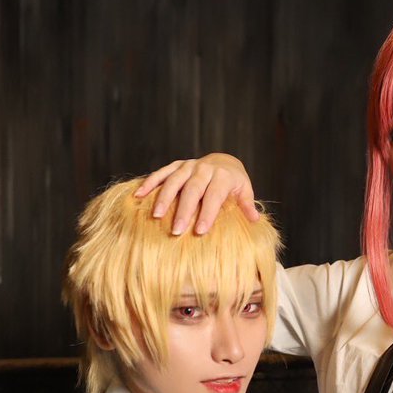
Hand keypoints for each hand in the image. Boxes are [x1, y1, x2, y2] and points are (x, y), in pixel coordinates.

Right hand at [134, 153, 257, 234]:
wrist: (224, 161)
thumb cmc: (234, 183)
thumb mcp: (244, 191)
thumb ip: (246, 204)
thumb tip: (254, 219)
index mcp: (223, 176)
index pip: (214, 195)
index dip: (207, 213)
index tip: (200, 231)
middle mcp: (204, 168)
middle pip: (192, 189)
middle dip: (184, 210)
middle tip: (177, 231)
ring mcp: (189, 166)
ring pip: (174, 180)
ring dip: (164, 197)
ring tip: (156, 216)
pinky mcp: (177, 165)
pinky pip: (161, 172)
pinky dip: (149, 182)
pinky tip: (138, 195)